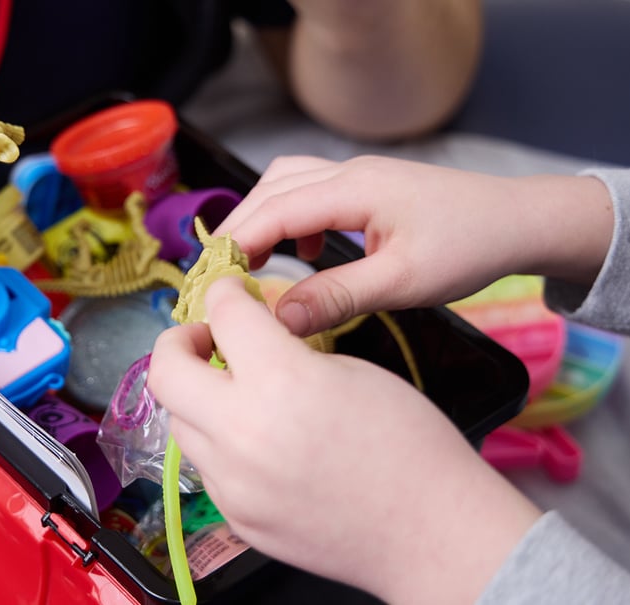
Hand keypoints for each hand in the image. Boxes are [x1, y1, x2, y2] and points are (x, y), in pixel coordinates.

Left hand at [148, 277, 541, 603]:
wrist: (433, 534)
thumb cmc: (411, 448)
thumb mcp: (353, 372)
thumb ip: (288, 352)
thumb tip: (248, 340)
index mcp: (282, 381)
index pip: (222, 313)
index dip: (223, 291)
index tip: (227, 292)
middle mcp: (243, 432)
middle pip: (165, 370)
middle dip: (178, 341)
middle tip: (204, 339)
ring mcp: (233, 481)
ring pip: (179, 421)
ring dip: (197, 396)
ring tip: (234, 393)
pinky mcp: (235, 515)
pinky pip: (205, 466)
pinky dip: (219, 443)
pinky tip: (256, 441)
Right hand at [215, 155, 613, 335]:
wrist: (520, 221)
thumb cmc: (469, 249)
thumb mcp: (403, 283)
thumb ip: (338, 297)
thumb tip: (278, 317)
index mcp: (355, 190)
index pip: (274, 210)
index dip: (236, 243)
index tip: (210, 280)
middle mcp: (349, 172)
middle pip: (271, 189)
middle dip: (239, 229)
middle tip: (219, 276)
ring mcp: (358, 174)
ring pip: (286, 183)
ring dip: (262, 217)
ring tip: (250, 262)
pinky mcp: (367, 185)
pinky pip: (309, 188)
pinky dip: (289, 215)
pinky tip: (304, 250)